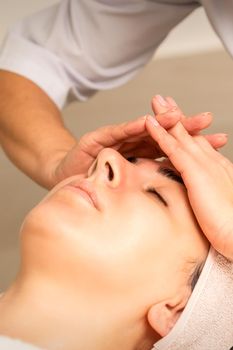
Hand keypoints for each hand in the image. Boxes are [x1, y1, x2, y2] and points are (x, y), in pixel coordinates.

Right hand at [50, 98, 226, 186]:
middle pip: (162, 133)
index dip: (196, 143)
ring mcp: (117, 139)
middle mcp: (134, 143)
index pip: (174, 147)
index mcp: (146, 155)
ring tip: (178, 115)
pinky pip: (116, 133)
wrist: (67, 176)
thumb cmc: (99, 180)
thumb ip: (154, 181)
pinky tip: (144, 122)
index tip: (220, 140)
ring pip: (142, 129)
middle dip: (185, 126)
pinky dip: (131, 127)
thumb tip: (182, 194)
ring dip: (160, 122)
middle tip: (206, 120)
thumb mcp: (131, 183)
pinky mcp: (99, 138)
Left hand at [145, 113, 232, 260]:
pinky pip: (172, 148)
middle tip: (165, 100)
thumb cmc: (230, 227)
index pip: (198, 145)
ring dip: (167, 117)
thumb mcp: (215, 206)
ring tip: (156, 100)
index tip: (177, 120)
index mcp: (216, 169)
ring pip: (180, 135)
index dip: (186, 131)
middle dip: (177, 116)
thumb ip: (206, 197)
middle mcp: (211, 161)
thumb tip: (200, 198)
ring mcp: (203, 164)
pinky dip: (160, 133)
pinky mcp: (194, 172)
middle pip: (190, 134)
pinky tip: (148, 122)